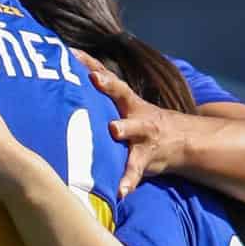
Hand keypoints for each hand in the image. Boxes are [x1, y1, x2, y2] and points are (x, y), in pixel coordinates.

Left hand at [77, 52, 181, 197]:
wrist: (181, 141)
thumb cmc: (138, 121)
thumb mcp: (123, 106)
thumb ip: (99, 96)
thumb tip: (62, 79)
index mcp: (126, 100)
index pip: (107, 75)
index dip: (91, 63)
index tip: (73, 53)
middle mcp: (134, 112)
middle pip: (122, 95)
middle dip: (108, 86)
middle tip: (95, 79)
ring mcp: (142, 135)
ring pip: (134, 130)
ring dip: (125, 128)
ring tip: (114, 130)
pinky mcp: (146, 159)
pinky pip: (135, 171)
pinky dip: (127, 181)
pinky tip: (119, 192)